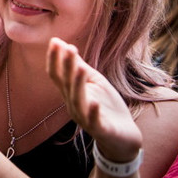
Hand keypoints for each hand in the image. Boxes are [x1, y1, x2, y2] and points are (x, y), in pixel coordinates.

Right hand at [47, 38, 141, 161]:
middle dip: (67, 66)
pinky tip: (94, 102)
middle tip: (69, 48)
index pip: (57, 75)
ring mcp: (84, 118)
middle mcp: (73, 105)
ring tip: (80, 68)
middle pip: (66, 84)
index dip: (54, 59)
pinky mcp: (100, 129)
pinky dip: (92, 111)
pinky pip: (93, 121)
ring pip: (77, 100)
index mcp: (70, 93)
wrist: (123, 136)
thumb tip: (64, 44)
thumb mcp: (93, 82)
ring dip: (77, 84)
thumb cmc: (106, 106)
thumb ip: (78, 66)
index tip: (54, 41)